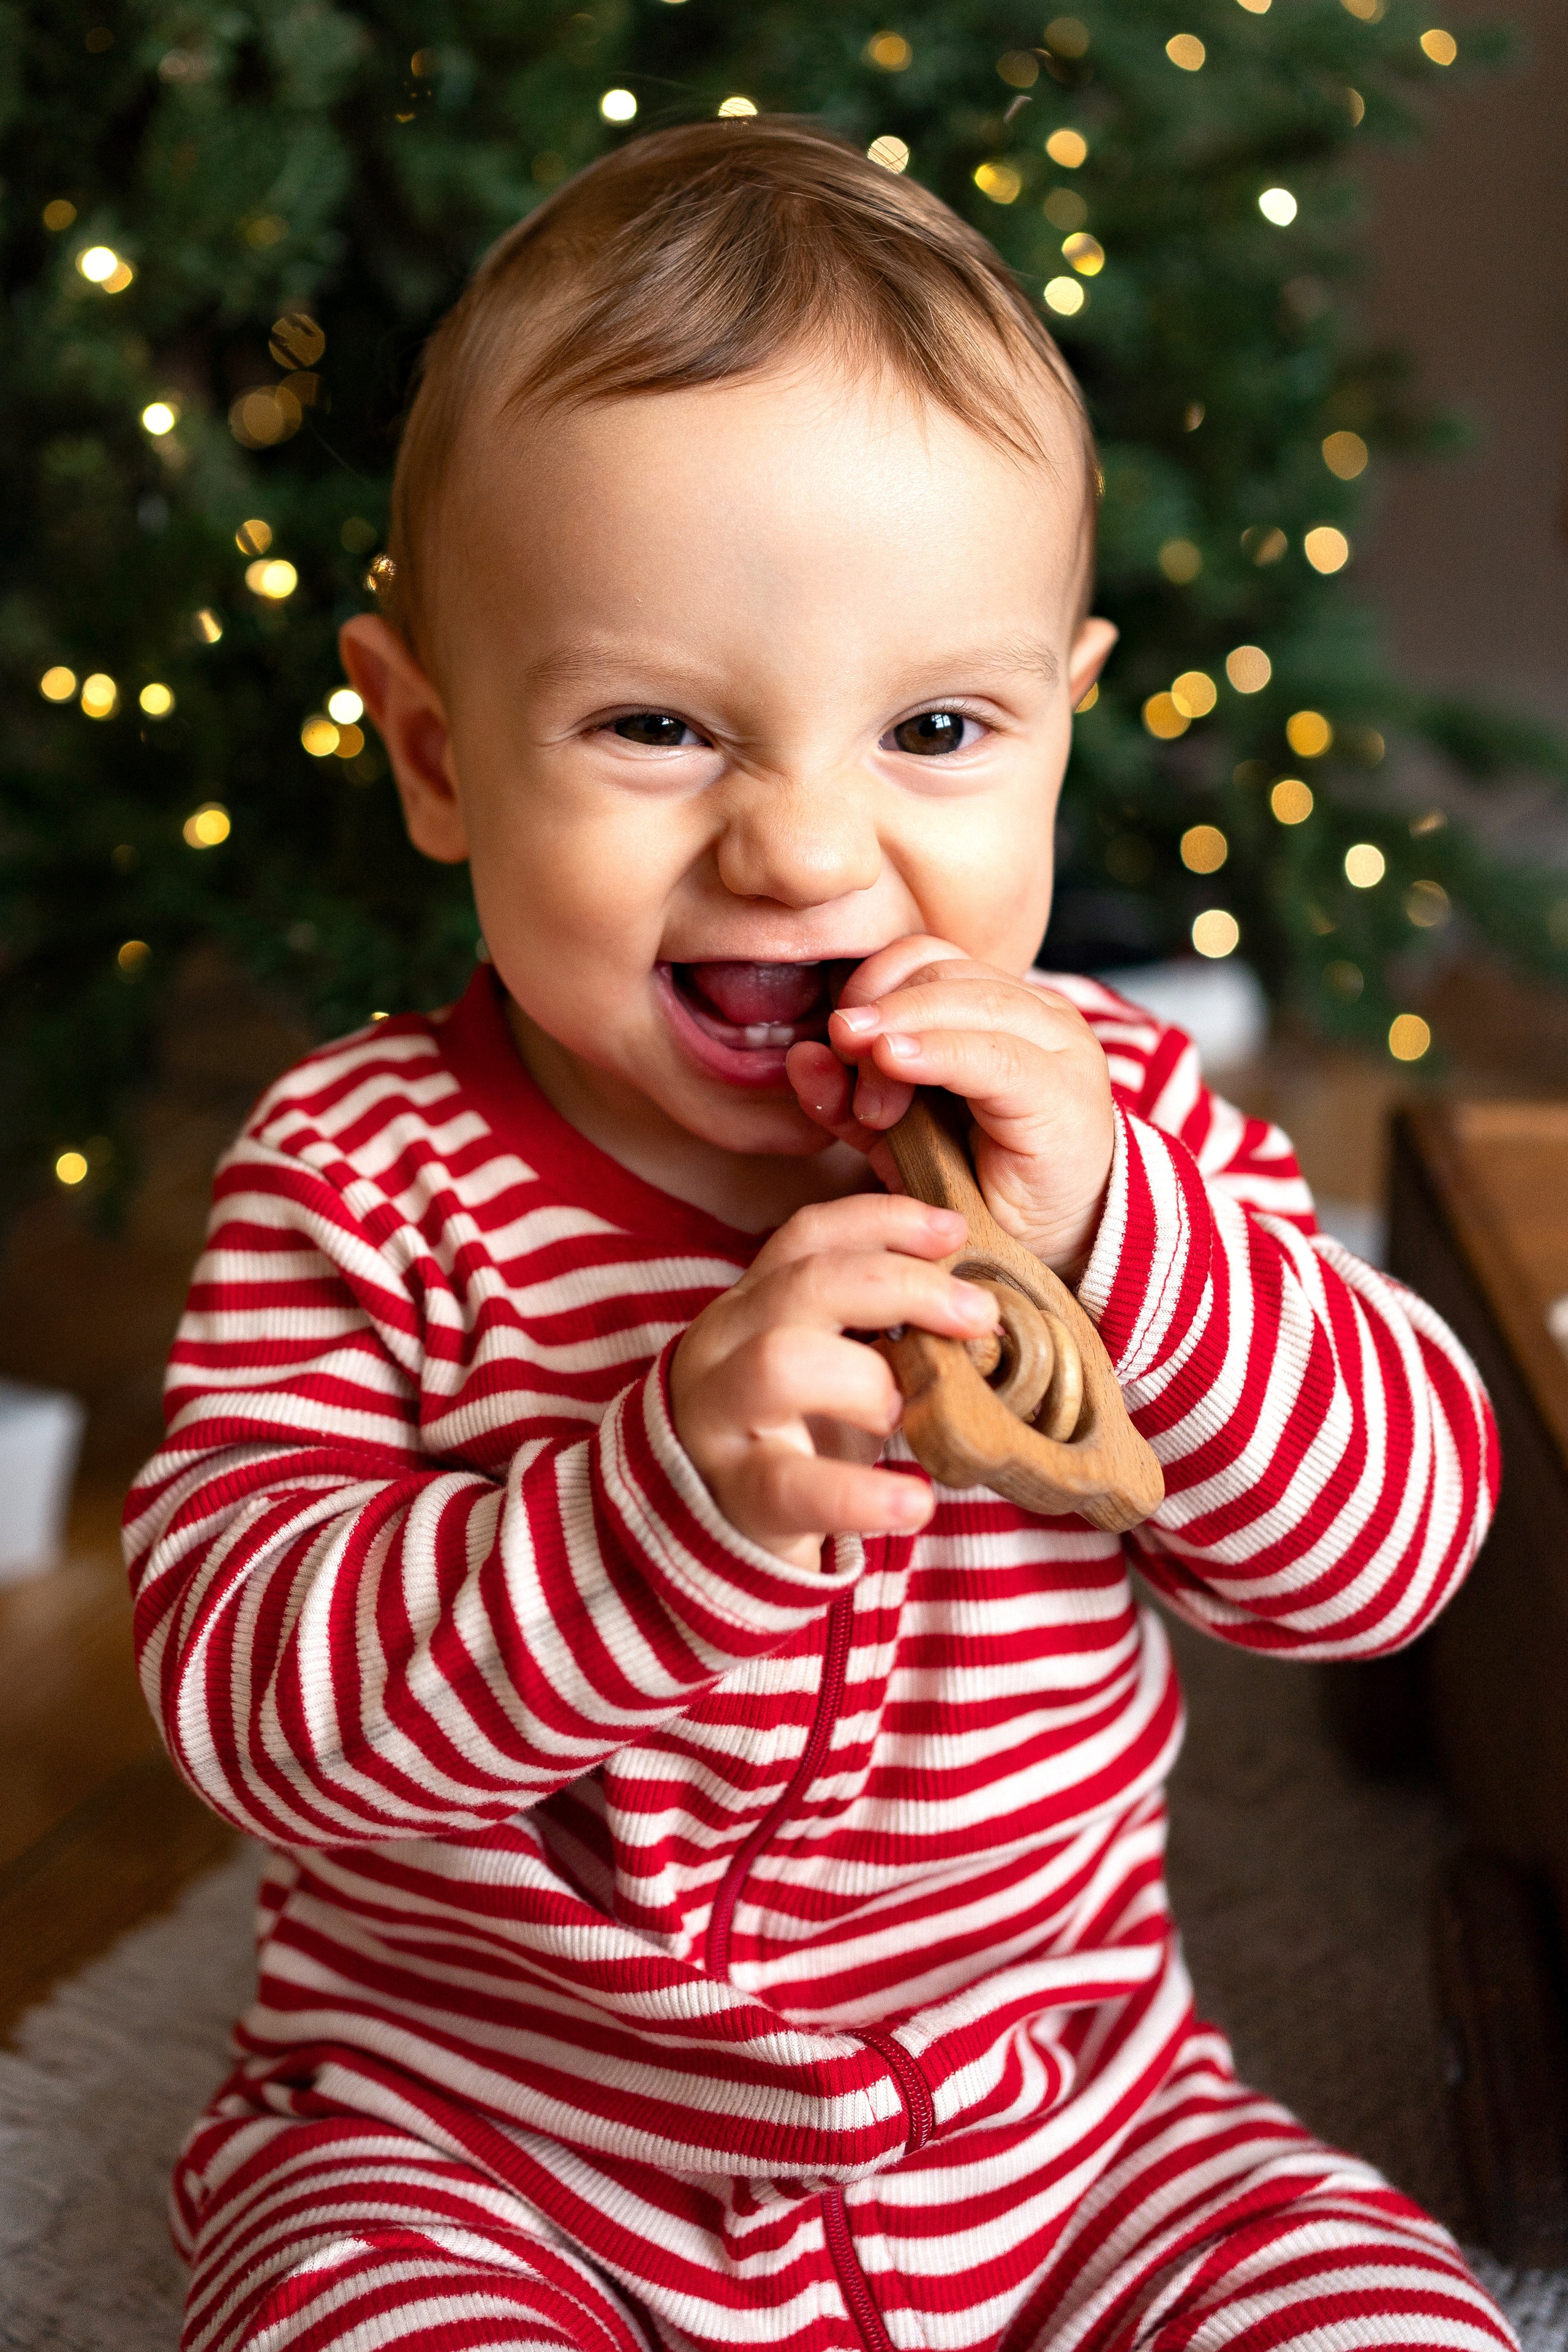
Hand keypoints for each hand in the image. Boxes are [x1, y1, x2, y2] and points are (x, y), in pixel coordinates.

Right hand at [669, 1194, 998, 1571]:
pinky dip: (862, 1494)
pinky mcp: (736, 1495)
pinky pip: (793, 1485)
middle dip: (903, 1288)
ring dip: (869, 1380)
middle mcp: (723, 1346)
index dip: (883, 1221)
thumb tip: (967, 1293)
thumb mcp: (823, 1358)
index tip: (954, 1231)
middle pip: (804, 1285)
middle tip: (977, 1316)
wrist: (712, 1522)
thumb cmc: (790, 1430)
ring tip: (910, 1416)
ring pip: (782, 1362)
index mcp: (751, 1304)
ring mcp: (720, 1419)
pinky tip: (913, 1502)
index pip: (809, 1236)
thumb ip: (872, 1322)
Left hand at [786, 937, 1115, 1283]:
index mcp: (998, 1006)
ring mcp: (1058, 1044)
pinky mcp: (1064, 1089)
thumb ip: (850, 1094)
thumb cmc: (982, 1186)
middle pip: (937, 971)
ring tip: (869, 1082)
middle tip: (845, 1059)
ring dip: (898, 1031)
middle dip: (879, 1011)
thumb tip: (800, 1054)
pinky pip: (991, 1053)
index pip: (924, 957)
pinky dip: (935, 1051)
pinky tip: (893, 1062)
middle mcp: (1036, 1012)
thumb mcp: (898, 1135)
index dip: (871, 981)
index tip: (836, 1035)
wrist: (1060, 1246)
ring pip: (963, 998)